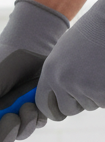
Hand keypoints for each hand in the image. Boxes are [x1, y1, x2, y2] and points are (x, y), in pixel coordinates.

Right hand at [0, 0, 68, 141]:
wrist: (30, 44)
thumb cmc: (0, 62)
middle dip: (6, 133)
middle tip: (12, 118)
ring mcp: (15, 114)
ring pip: (20, 134)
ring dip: (25, 123)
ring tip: (28, 105)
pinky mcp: (34, 109)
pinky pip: (37, 123)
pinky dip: (38, 116)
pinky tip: (36, 101)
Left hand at [37, 0, 104, 119]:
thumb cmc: (93, 31)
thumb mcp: (65, 52)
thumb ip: (58, 75)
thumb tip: (56, 99)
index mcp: (50, 71)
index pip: (43, 104)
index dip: (54, 108)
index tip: (63, 107)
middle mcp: (62, 80)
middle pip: (68, 110)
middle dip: (80, 102)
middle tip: (91, 82)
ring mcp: (81, 86)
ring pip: (89, 105)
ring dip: (97, 94)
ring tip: (101, 69)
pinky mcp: (101, 90)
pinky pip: (103, 103)